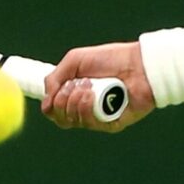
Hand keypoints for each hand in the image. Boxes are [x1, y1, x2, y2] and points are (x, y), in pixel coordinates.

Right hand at [40, 42, 156, 131]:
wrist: (138, 63)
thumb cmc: (110, 59)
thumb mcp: (75, 61)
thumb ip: (54, 79)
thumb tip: (45, 103)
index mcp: (75, 95)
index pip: (54, 111)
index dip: (51, 103)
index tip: (59, 87)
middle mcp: (86, 109)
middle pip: (60, 119)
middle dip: (62, 100)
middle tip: (75, 84)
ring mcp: (99, 117)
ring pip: (73, 121)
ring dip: (74, 102)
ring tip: (88, 85)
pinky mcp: (112, 123)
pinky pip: (91, 124)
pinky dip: (86, 109)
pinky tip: (92, 95)